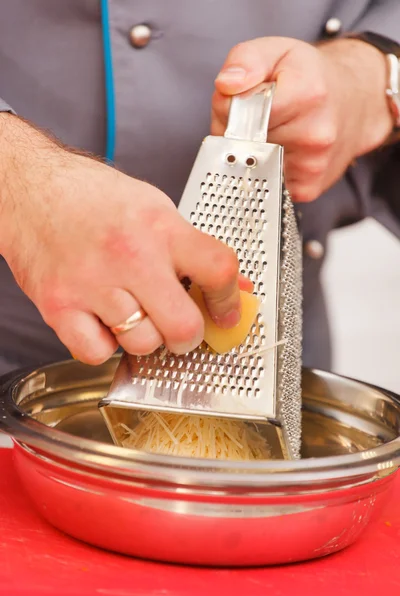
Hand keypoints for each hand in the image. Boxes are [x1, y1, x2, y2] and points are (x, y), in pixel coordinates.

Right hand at [0, 114, 246, 363]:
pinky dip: (104, 346)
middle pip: (183, 326)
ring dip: (145, 338)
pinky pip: (97, 353)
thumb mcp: (154, 209)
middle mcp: (129, 257)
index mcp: (159, 227)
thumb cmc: (91, 198)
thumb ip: (194, 249)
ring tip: (133, 314)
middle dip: (189, 336)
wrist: (30, 188)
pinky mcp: (60, 306)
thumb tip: (233, 284)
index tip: (227, 313)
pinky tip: (102, 322)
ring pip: (143, 344)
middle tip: (180, 327)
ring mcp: (92, 284)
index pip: (217, 271)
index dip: (230, 300)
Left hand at [212, 37, 392, 201]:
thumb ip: (246, 60)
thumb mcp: (278, 51)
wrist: (355, 103)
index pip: (242, 112)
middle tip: (259, 116)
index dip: (232, 106)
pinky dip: (263, 170)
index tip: (245, 98)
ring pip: (250, 166)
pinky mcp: (306, 190)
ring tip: (272, 132)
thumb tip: (227, 84)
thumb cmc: (311, 77)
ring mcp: (311, 167)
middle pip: (243, 142)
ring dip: (249, 153)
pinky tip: (280, 152)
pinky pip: (264, 183)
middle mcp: (314, 135)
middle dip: (238, 131)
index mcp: (307, 95)